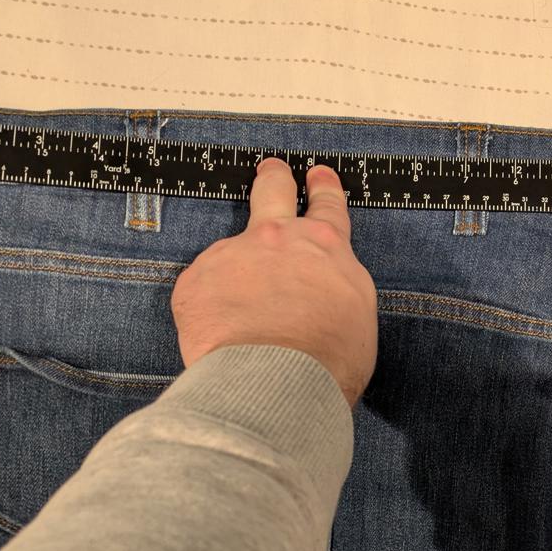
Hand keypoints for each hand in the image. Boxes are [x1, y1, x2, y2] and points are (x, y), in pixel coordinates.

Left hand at [170, 157, 377, 408]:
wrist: (277, 379)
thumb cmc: (328, 359)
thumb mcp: (357, 315)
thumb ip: (335, 288)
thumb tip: (321, 291)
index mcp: (324, 247)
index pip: (326, 207)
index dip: (322, 189)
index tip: (317, 177)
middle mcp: (276, 239)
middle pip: (272, 192)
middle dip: (273, 179)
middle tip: (270, 171)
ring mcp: (231, 255)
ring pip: (232, 256)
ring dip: (235, 277)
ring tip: (243, 319)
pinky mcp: (195, 282)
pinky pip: (203, 291)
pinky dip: (211, 311)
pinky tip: (223, 336)